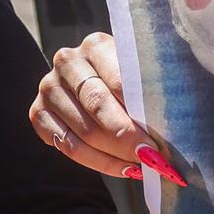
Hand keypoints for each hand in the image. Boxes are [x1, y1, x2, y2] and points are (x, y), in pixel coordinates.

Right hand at [30, 29, 159, 183]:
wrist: (91, 84)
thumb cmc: (129, 81)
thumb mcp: (141, 73)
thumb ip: (152, 89)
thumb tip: (176, 127)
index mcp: (96, 44)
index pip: (118, 80)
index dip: (139, 111)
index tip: (161, 137)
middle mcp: (67, 61)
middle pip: (98, 105)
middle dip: (128, 137)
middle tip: (153, 159)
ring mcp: (48, 88)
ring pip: (83, 132)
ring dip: (116, 156)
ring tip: (143, 168)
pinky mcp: (38, 113)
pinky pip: (68, 148)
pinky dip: (100, 163)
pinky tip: (123, 169)